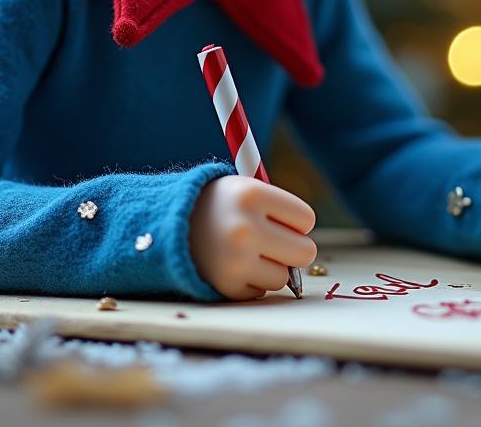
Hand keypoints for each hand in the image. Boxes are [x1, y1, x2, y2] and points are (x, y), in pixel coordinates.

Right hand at [189, 176, 317, 300]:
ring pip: (284, 276)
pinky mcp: (226, 285)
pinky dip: (252, 281)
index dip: (295, 221)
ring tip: (248, 250)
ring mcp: (236, 259)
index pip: (306, 219)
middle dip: (293, 248)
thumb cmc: (223, 205)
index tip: (280, 219)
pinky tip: (234, 263)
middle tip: (274, 240)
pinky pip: (261, 291)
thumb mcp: (248, 189)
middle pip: (305, 252)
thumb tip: (308, 254)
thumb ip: (282, 212)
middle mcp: (245, 228)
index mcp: (253, 195)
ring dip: (272, 266)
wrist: (173, 222)